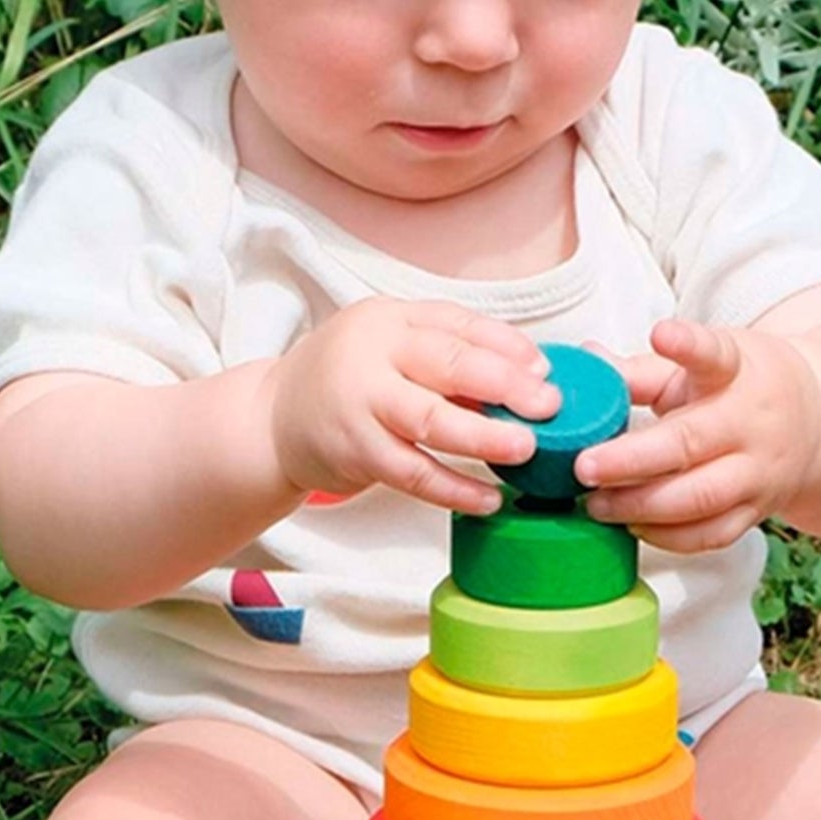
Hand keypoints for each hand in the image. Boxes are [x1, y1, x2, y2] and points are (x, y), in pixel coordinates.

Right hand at [269, 297, 558, 513]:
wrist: (272, 419)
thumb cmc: (350, 382)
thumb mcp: (391, 349)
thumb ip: (447, 356)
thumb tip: (529, 378)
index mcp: (391, 320)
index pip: (458, 325)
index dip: (507, 347)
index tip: (545, 370)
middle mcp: (373, 354)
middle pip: (448, 363)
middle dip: (506, 384)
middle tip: (548, 406)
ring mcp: (361, 404)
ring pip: (431, 420)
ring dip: (484, 437)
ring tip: (526, 450)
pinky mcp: (354, 452)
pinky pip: (413, 474)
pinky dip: (454, 489)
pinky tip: (489, 499)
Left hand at [574, 319, 820, 552]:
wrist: (816, 422)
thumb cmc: (741, 387)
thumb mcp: (701, 364)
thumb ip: (642, 369)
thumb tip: (586, 360)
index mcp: (737, 371)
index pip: (716, 355)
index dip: (689, 346)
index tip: (662, 333)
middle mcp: (752, 423)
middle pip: (690, 444)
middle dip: (631, 461)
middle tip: (584, 468)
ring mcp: (759, 473)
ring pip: (699, 499)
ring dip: (641, 506)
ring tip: (596, 505)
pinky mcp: (758, 512)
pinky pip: (711, 535)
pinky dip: (668, 538)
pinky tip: (632, 525)